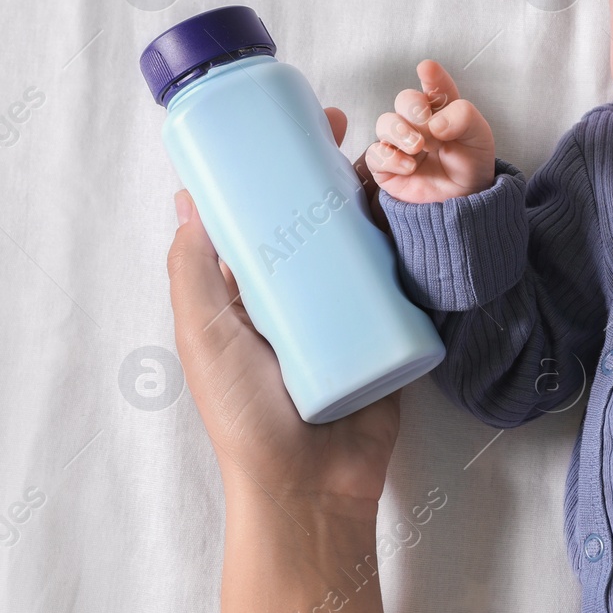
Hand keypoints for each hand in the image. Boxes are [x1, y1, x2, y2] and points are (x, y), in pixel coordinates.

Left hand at [166, 106, 399, 518]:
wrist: (310, 486)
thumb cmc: (245, 415)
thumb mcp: (202, 334)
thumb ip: (193, 270)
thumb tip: (187, 198)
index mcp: (249, 293)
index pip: (267, 213)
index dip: (283, 167)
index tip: (303, 127)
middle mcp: (300, 296)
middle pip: (321, 219)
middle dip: (339, 173)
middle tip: (359, 140)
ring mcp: (348, 313)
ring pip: (366, 243)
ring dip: (381, 203)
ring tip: (395, 169)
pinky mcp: (391, 333)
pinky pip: (404, 281)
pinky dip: (413, 247)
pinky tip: (425, 215)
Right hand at [366, 59, 495, 203]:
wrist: (464, 202)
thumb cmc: (471, 165)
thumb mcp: (480, 138)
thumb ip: (464, 118)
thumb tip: (435, 122)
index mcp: (443, 110)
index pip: (436, 87)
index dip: (431, 76)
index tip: (427, 69)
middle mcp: (419, 123)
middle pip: (404, 99)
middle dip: (413, 107)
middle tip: (428, 125)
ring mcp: (401, 143)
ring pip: (385, 122)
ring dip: (400, 131)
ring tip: (418, 147)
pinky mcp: (387, 166)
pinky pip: (376, 154)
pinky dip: (390, 157)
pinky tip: (409, 167)